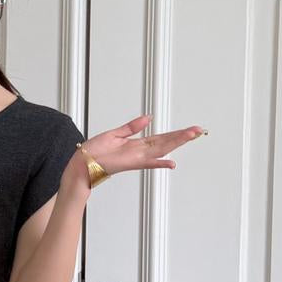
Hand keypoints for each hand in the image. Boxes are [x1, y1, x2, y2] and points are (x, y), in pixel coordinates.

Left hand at [77, 115, 206, 177]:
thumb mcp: (115, 134)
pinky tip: (172, 163)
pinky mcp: (130, 163)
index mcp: (137, 144)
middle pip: (166, 142)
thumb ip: (132, 127)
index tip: (190, 129)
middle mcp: (140, 151)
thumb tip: (148, 118)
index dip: (176, 133)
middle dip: (183, 136)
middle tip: (199, 130)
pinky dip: (159, 162)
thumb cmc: (95, 151)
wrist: (82, 163)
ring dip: (177, 143)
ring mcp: (137, 158)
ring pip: (162, 149)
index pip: (161, 137)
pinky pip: (148, 163)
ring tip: (192, 136)